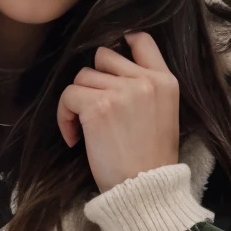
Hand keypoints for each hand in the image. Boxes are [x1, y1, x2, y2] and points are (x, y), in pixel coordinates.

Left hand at [57, 31, 180, 193]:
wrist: (145, 190)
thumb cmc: (151, 161)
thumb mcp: (164, 116)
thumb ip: (147, 89)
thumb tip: (113, 73)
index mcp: (165, 81)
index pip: (141, 40)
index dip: (120, 45)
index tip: (108, 68)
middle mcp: (145, 80)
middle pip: (103, 56)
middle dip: (95, 80)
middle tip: (96, 108)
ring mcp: (121, 91)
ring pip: (82, 76)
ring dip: (78, 101)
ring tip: (86, 128)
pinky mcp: (98, 106)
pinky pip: (68, 95)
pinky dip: (64, 116)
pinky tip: (75, 138)